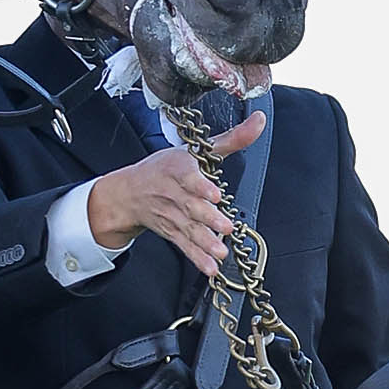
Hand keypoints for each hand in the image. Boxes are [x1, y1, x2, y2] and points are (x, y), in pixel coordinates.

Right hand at [84, 110, 265, 277]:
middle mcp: (173, 193)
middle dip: (208, 218)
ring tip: (219, 251)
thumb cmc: (165, 168)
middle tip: (226, 227)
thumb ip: (231, 138)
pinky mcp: (171, 232)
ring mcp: (171, 215)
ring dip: (204, 242)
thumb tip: (260, 121)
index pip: (187, 176)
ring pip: (188, 229)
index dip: (200, 186)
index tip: (214, 194)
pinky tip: (210, 268)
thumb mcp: (194, 149)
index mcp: (177, 168)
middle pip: (191, 206)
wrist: (129, 193)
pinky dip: (197, 258)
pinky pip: (184, 246)